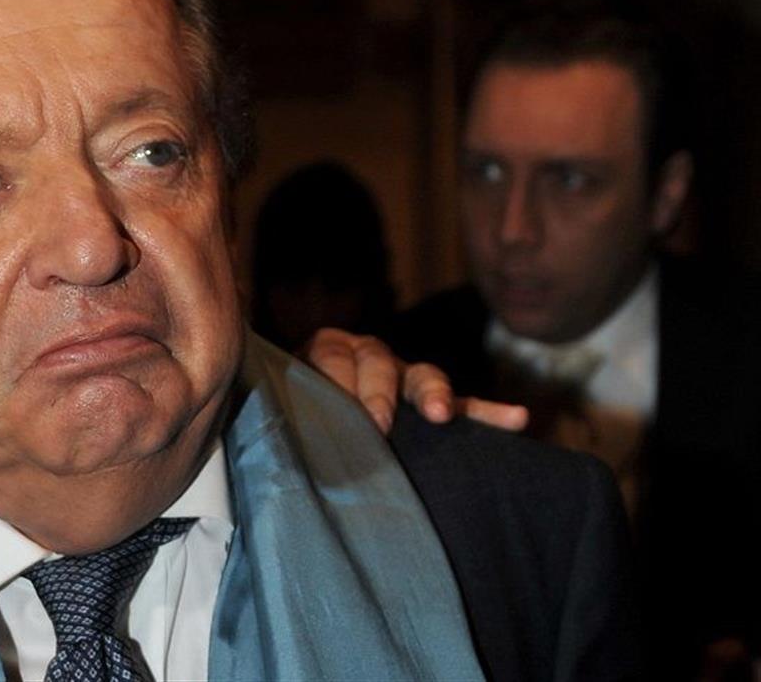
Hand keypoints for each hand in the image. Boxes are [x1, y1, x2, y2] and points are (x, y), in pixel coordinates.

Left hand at [301, 327, 528, 434]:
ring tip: (442, 414)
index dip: (336, 380)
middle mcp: (368, 357)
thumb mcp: (284, 398)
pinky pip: (465, 406)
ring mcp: (404, 378)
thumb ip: (283, 400)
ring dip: (435, 392)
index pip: (332, 355)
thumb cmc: (295, 412)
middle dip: (379, 392)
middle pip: (378, 361)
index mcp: (327, 351)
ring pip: (424, 376)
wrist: (312, 421)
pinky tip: (517, 420)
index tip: (337, 408)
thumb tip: (258, 413)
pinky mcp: (432, 404)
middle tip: (379, 425)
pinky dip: (489, 413)